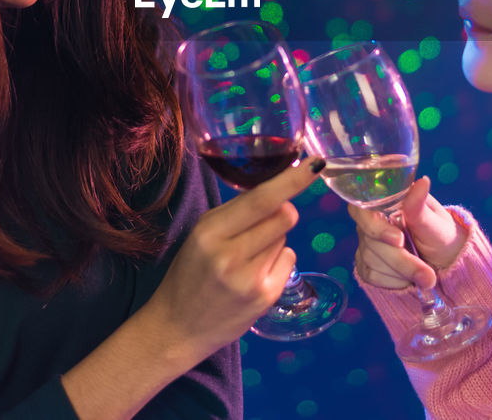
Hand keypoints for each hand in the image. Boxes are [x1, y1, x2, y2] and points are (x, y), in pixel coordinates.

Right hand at [145, 156, 323, 361]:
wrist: (177, 327)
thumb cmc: (190, 273)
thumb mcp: (201, 235)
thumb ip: (235, 213)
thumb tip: (278, 191)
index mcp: (210, 232)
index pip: (260, 200)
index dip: (291, 180)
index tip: (314, 164)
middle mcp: (230, 255)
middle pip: (284, 216)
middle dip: (281, 212)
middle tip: (259, 226)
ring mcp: (251, 279)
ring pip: (285, 237)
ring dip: (273, 239)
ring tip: (247, 258)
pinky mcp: (266, 297)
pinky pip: (288, 260)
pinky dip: (278, 261)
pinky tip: (255, 275)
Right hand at [348, 176, 466, 290]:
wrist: (445, 263)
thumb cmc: (441, 236)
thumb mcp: (436, 223)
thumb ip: (420, 207)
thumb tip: (422, 182)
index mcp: (386, 203)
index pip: (361, 209)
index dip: (375, 226)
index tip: (398, 240)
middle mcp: (371, 221)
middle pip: (370, 241)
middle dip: (401, 261)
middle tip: (427, 275)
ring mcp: (367, 243)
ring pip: (371, 261)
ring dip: (402, 273)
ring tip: (426, 276)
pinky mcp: (366, 264)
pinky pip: (370, 276)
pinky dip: (393, 282)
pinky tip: (408, 279)